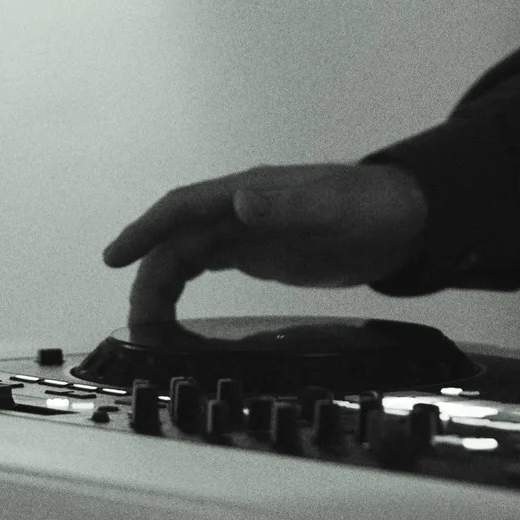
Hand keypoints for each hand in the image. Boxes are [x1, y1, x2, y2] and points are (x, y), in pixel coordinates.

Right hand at [101, 162, 427, 338]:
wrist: (404, 219)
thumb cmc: (370, 208)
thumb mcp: (332, 209)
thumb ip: (288, 207)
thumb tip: (239, 201)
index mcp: (249, 192)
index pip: (183, 208)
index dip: (146, 230)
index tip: (116, 258)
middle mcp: (240, 208)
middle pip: (178, 238)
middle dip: (149, 274)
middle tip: (136, 321)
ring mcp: (247, 230)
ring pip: (187, 254)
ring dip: (162, 284)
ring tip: (147, 326)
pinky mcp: (259, 252)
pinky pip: (207, 263)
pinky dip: (184, 285)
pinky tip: (173, 311)